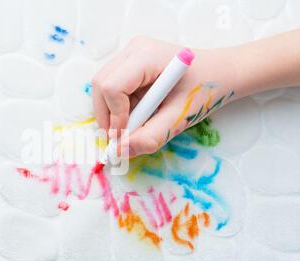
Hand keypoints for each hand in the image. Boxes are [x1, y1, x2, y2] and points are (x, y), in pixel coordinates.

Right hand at [92, 36, 236, 157]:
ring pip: (101, 88)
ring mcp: (129, 55)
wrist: (220, 74)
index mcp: (146, 56)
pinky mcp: (128, 65)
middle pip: (100, 85)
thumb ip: (151, 136)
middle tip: (121, 138)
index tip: (126, 137)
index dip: (115, 116)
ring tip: (133, 126)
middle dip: (107, 116)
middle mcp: (133, 50)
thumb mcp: (179, 117)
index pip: (112, 86)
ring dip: (111, 114)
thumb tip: (121, 151)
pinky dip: (117, 109)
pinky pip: (110, 90)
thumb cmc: (205, 90)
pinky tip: (137, 115)